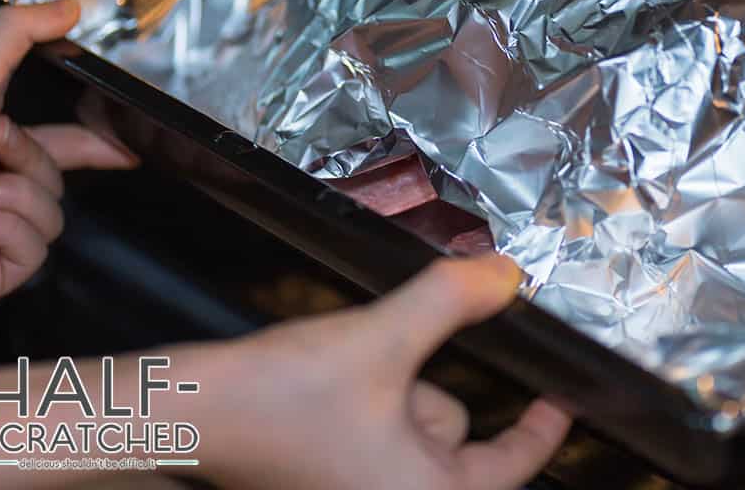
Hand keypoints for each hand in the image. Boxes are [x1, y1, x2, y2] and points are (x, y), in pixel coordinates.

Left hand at [0, 0, 137, 308]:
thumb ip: (18, 34)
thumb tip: (68, 7)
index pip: (55, 146)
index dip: (93, 147)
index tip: (125, 150)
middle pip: (56, 177)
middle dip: (27, 161)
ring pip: (52, 214)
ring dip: (12, 198)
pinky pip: (35, 248)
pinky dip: (5, 232)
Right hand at [200, 255, 571, 489]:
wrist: (183, 415)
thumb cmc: (280, 397)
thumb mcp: (382, 339)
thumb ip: (450, 302)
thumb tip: (505, 275)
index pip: (514, 464)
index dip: (543, 426)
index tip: (561, 397)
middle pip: (455, 437)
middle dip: (427, 389)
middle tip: (386, 362)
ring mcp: (357, 489)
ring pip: (415, 426)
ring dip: (394, 388)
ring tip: (345, 372)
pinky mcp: (327, 479)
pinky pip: (378, 433)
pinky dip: (369, 399)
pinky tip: (330, 380)